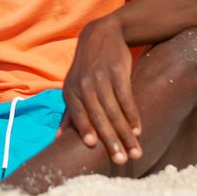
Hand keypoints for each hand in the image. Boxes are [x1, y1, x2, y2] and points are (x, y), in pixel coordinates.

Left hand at [62, 16, 141, 164]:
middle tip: (121, 160)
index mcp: (70, 91)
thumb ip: (70, 113)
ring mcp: (101, 78)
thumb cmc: (87, 68)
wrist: (102, 35)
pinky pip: (126, 98)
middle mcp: (84, 85)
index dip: (85, 129)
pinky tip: (139, 129)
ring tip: (135, 151)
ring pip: (115, 111)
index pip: (78, 115)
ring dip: (126, 133)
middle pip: (98, 116)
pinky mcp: (118, 72)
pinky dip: (133, 115)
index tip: (93, 147)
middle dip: (110, 140)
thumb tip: (57, 139)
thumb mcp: (73, 86)